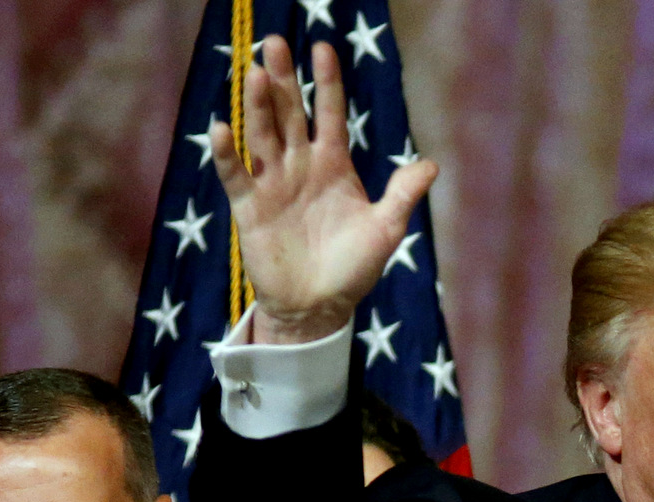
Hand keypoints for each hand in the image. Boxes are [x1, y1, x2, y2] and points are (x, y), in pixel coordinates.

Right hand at [211, 35, 437, 344]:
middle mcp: (300, 165)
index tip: (323, 48)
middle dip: (285, 80)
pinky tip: (222, 128)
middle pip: (290, 113)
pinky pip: (236, 174)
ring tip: (258, 74)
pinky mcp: (250, 207)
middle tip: (275, 42)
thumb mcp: (385, 230)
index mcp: (334, 164)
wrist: (319, 306)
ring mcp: (273, 183)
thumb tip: (431, 164)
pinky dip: (226, 153)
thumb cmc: (354, 268)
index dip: (327, 83)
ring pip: (262, 134)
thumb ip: (402, 195)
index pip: (330, 114)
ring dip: (258, 105)